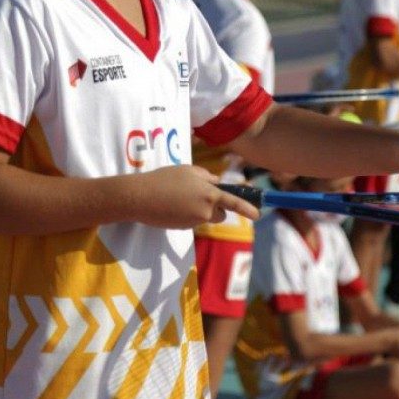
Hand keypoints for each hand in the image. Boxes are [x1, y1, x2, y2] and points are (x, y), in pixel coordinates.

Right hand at [125, 166, 260, 228]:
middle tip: (199, 196)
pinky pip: (192, 221)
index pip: (233, 202)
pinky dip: (187, 214)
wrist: (140, 197)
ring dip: (200, 210)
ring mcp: (194, 221)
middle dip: (216, 208)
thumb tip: (217, 184)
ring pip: (206, 217)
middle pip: (221, 213)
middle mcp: (205, 209)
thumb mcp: (187, 170)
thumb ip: (206, 177)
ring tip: (180, 198)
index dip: (247, 208)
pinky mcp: (184, 228)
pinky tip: (172, 205)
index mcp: (209, 193)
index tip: (258, 215)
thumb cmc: (164, 178)